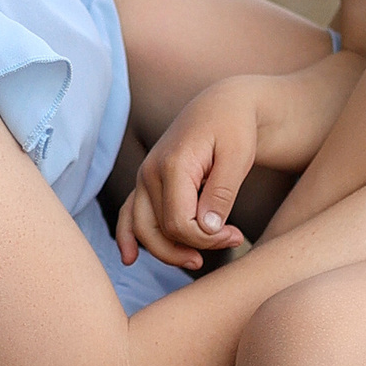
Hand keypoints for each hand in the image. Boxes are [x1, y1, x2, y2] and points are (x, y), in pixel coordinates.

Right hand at [118, 78, 265, 272]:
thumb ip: (221, 193)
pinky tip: (130, 258)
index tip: (236, 235)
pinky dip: (127, 237)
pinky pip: (130, 214)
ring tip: (198, 260)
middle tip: (231, 241)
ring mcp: (145, 178)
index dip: (207, 240)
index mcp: (172, 165)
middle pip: (161, 231)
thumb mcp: (238, 157)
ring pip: (143, 229)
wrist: (223, 104)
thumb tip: (206, 229)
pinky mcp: (147, 182)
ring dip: (169, 251)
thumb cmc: (235, 127)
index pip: (179, 223)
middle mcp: (150, 172)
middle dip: (195, 246)